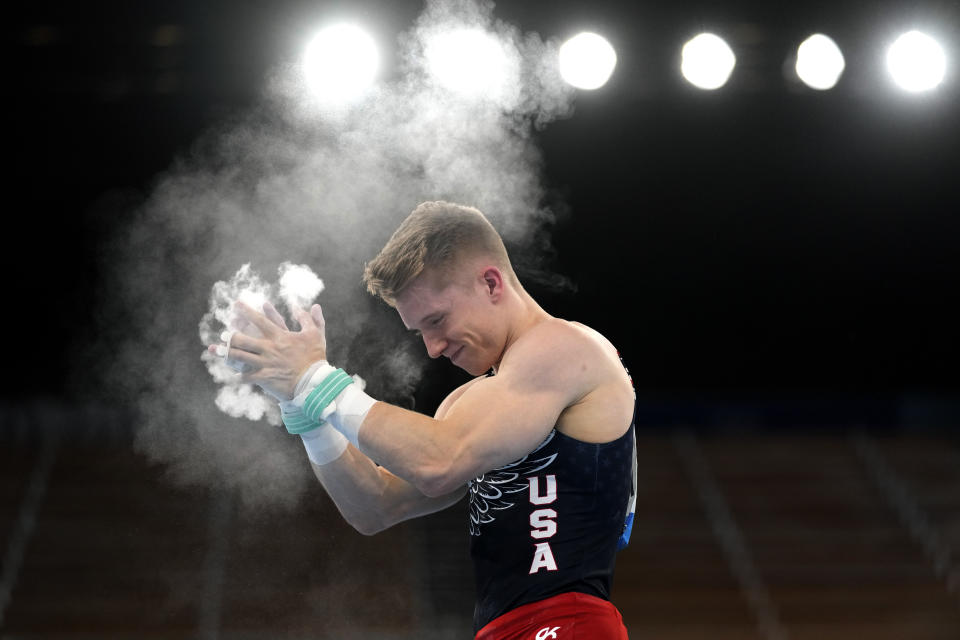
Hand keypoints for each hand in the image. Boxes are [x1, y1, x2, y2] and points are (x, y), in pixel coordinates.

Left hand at [207, 301, 327, 400]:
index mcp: (279, 336)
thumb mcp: (316, 335)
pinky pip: (247, 377)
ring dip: (228, 353)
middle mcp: (268, 348)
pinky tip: (235, 376)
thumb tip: (312, 306)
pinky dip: (240, 376)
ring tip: (218, 351)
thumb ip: (310, 319)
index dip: (246, 311)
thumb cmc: (315, 358)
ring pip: (240, 357)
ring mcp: (264, 363)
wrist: (314, 382)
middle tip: (224, 333)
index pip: (260, 320)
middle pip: (243, 339)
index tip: (236, 304)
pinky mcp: (264, 378)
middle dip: (231, 336)